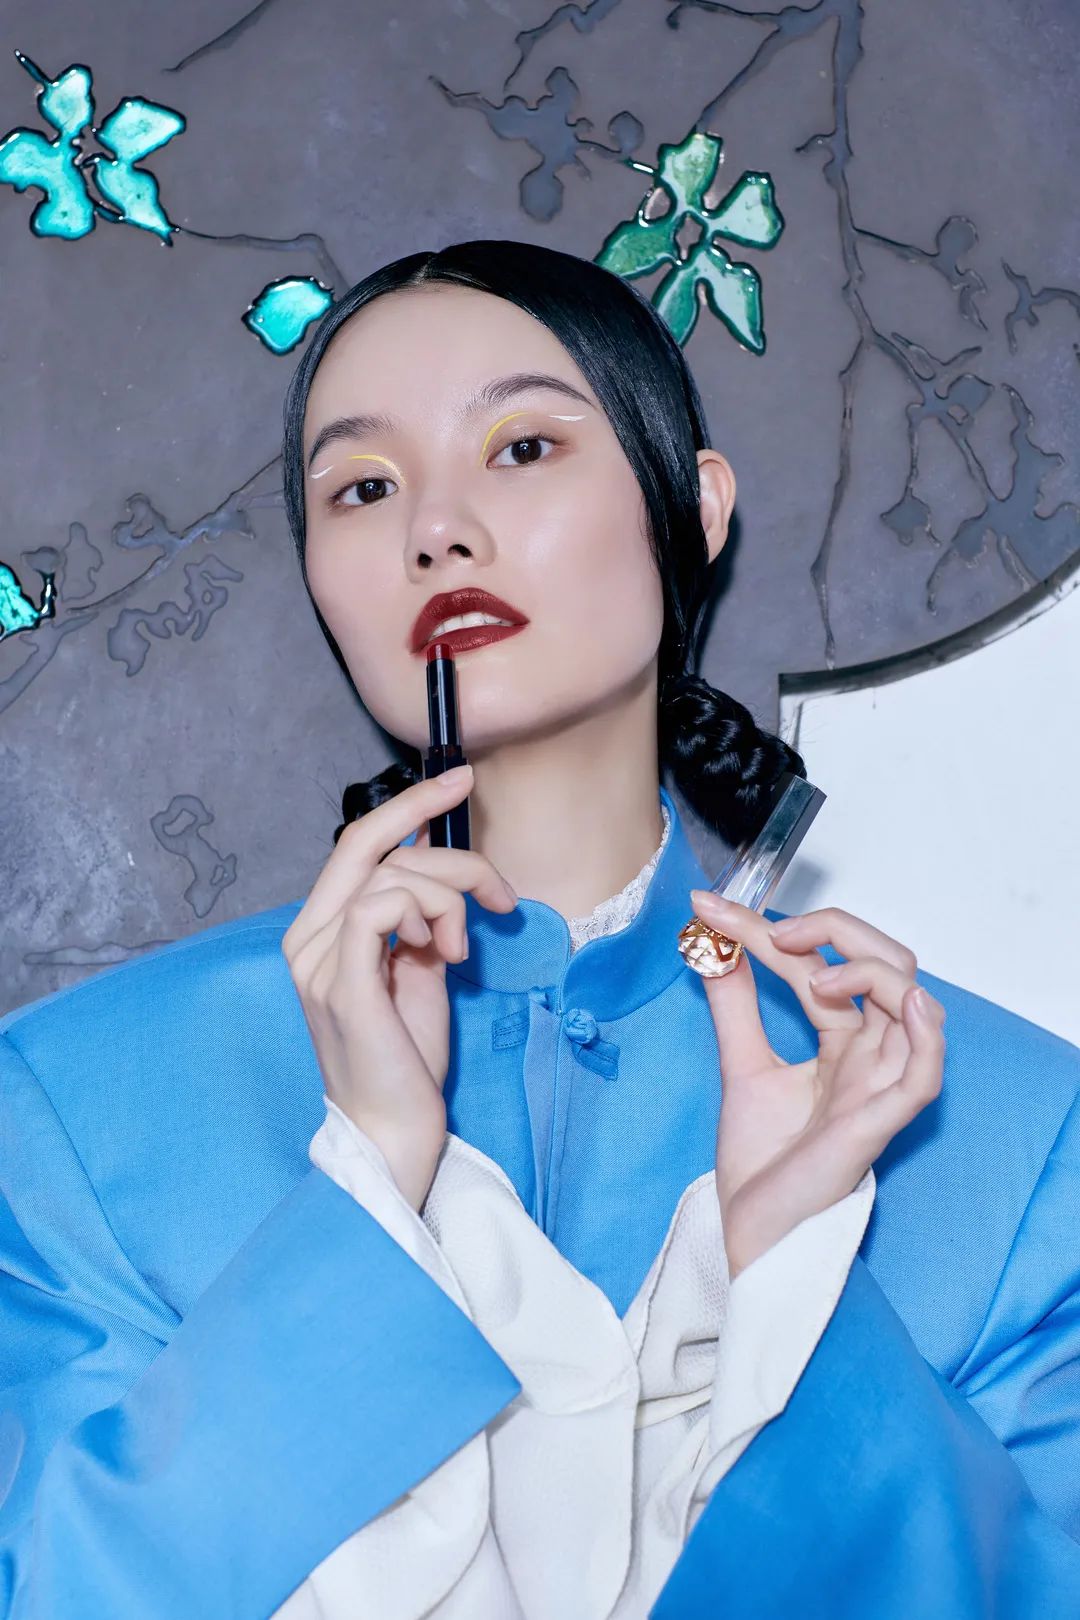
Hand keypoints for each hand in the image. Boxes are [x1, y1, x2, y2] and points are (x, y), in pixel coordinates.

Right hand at [282, 765, 516, 1210]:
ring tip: (462, 946)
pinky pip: (379, 906)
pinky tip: (441, 951)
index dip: (408, 805)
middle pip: (367, 843)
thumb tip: (441, 861)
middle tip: (484, 834)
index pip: (357, 845)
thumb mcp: (418, 967)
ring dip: (448, 896)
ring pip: (390, 874)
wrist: (394, 1128)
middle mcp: (307, 937)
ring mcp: (318, 959)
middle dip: (431, 821)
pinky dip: (423, 913)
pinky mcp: (342, 982)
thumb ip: (419, 915)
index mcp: (321, 929)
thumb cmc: (408, 1055)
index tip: (459, 779)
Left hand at [689, 894, 945, 1278]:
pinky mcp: (881, 1121)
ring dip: (866, 970)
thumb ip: (734, 1005)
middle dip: (835, 930)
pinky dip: (924, 1031)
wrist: (752, 1231)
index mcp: (843, 1041)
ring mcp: (879, 1085)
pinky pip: (924, 1071)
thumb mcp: (741, 1065)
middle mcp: (869, 1055)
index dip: (767, 929)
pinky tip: (906, 1000)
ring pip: (911, 1001)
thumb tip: (713, 946)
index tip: (710, 910)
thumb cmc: (761, 1164)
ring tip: (814, 977)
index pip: (820, 964)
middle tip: (773, 931)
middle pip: (884, 964)